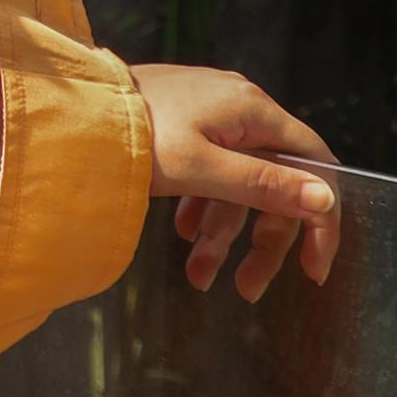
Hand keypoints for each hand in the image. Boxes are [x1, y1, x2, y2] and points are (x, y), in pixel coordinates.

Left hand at [132, 63, 340, 301]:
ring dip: (223, 233)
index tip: (313, 269)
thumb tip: (325, 199)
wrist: (71, 112)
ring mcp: (212, 113)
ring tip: (197, 276)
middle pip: (274, 184)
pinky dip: (202, 207)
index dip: (321, 219)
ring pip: (237, 184)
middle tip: (246, 289)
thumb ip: (264, 186)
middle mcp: (240, 107)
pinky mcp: (186, 124)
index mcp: (254, 111)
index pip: (314, 166)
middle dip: (261, 241)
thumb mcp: (202, 170)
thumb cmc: (136, 138)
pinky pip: (210, 172)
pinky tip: (184, 234)